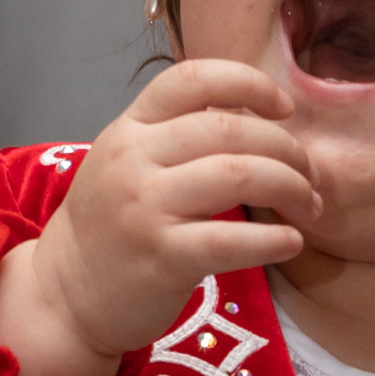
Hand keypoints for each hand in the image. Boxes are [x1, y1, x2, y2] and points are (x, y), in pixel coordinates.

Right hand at [0, 62, 320, 375]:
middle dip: (286, 148)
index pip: (192, 79)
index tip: (284, 108)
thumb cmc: (109, 228)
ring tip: (310, 205)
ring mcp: (146, 208)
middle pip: (229, 129)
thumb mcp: (126, 164)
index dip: (248, 84)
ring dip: (290, 187)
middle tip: (309, 174)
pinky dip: (273, 239)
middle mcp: (134, 160)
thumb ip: (173, 136)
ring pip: (239, 175)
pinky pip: (232, 240)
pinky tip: (292, 242)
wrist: (64, 296)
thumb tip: (254, 120)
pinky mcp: (162, 258)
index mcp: (130, 128)